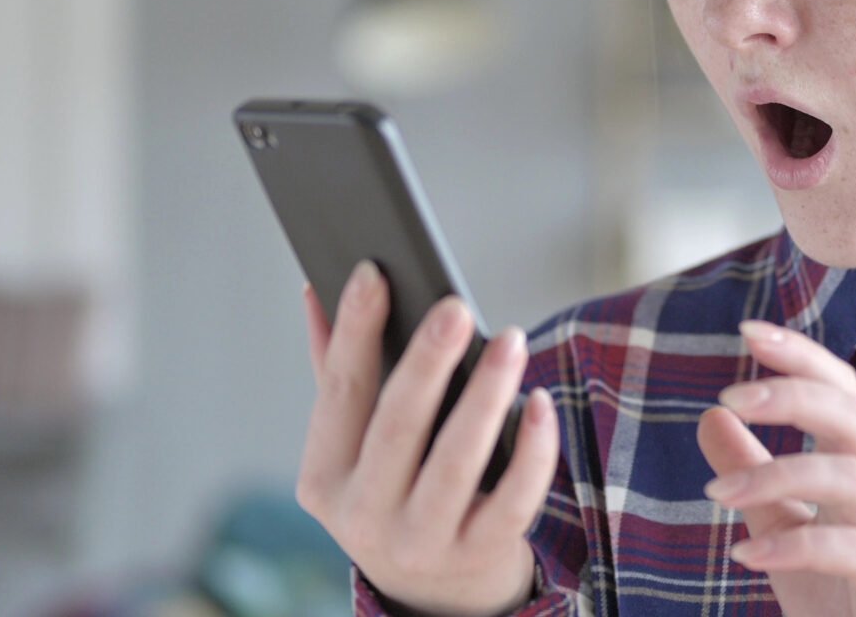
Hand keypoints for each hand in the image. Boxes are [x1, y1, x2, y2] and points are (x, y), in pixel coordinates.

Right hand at [295, 261, 558, 616]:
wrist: (440, 593)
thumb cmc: (397, 490)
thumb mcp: (356, 448)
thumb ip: (338, 373)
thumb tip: (316, 290)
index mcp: (325, 478)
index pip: (339, 393)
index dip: (353, 331)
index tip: (372, 272)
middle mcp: (364, 516)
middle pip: (398, 426)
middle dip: (426, 362)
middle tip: (456, 307)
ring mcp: (422, 542)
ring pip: (456, 461)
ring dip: (486, 395)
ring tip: (511, 340)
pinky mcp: (479, 554)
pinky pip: (513, 498)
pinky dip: (531, 449)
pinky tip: (540, 403)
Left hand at [696, 319, 855, 616]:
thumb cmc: (843, 596)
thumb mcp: (783, 530)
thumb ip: (753, 475)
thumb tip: (710, 414)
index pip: (842, 392)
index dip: (802, 356)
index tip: (748, 331)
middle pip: (854, 418)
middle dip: (794, 396)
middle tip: (730, 396)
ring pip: (853, 478)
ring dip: (779, 476)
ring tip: (719, 494)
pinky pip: (853, 551)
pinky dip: (795, 546)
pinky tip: (746, 555)